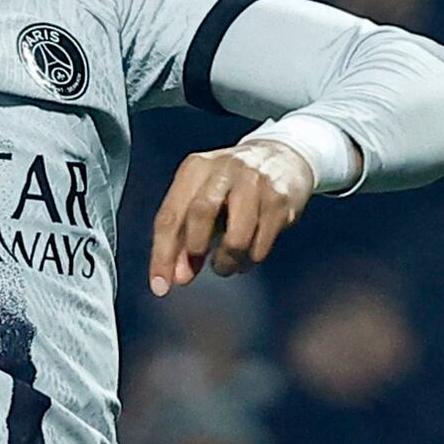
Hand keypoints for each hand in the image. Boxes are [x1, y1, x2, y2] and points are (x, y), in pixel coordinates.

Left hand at [148, 134, 319, 293]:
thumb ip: (186, 238)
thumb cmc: (233, 187)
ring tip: (228, 263)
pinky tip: (250, 253)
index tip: (160, 287)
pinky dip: (251, 258)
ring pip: (236, 237)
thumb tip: (178, 277)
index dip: (162, 256)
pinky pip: (261, 244)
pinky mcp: (279, 199)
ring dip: (228, 262)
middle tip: (199, 266)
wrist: (283, 157)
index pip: (170, 215)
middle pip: (201, 214)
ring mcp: (255, 182)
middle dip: (195, 249)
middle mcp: (224, 169)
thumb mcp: (204, 202)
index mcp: (195, 168)